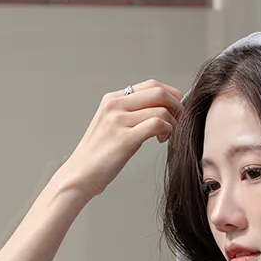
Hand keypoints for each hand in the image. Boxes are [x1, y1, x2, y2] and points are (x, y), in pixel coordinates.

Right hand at [59, 79, 183, 200]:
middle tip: (181, 121)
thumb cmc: (98, 156)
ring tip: (168, 136)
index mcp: (112, 99)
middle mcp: (115, 105)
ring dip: (173, 122)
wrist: (79, 175)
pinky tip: (162, 140)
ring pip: (161, 109)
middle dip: (177, 106)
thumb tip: (161, 110)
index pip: (151, 85)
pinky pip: (157, 124)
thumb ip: (131, 114)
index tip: (178, 108)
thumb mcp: (111, 126)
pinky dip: (167, 131)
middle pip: (158, 92)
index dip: (171, 94)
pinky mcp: (125, 138)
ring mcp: (119, 120)